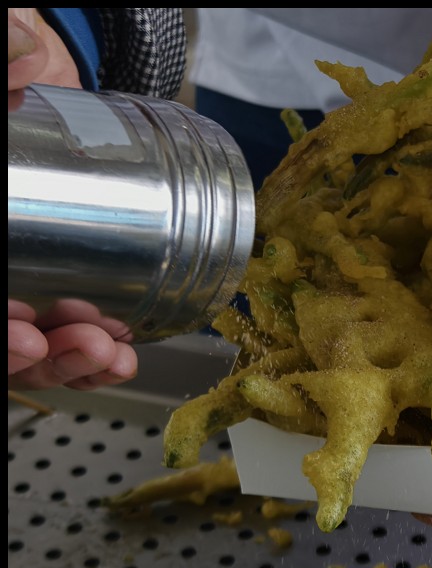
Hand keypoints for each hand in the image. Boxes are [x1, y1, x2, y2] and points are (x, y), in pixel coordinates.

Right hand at [7, 10, 132, 390]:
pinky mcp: (48, 282)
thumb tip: (18, 44)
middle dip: (32, 357)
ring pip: (21, 348)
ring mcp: (7, 280)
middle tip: (83, 341)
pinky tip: (122, 352)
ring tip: (111, 352)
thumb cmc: (2, 74)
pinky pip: (61, 336)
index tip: (18, 334)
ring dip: (68, 362)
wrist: (30, 76)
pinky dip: (90, 355)